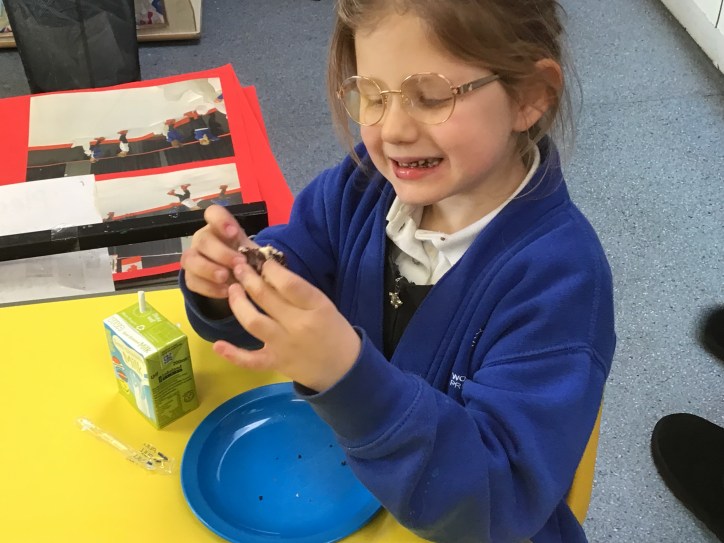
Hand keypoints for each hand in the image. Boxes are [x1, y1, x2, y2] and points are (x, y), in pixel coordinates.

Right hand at [180, 205, 257, 298]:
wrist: (234, 278)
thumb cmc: (243, 257)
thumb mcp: (250, 251)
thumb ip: (253, 251)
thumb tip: (262, 259)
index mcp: (218, 227)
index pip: (213, 213)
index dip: (221, 220)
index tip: (234, 233)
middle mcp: (202, 239)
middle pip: (203, 240)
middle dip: (221, 253)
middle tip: (238, 263)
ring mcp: (193, 258)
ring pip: (190, 260)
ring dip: (208, 269)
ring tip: (226, 278)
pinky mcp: (190, 277)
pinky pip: (193, 281)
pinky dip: (209, 288)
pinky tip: (225, 291)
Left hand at [213, 259, 361, 391]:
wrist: (343, 369)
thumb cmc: (334, 331)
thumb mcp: (324, 306)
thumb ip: (299, 292)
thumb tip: (269, 272)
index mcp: (316, 307)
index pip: (289, 283)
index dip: (271, 270)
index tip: (262, 261)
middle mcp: (298, 325)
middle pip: (266, 298)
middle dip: (248, 278)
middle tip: (239, 267)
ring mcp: (284, 345)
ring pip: (253, 321)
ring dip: (238, 303)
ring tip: (232, 289)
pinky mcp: (275, 363)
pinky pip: (250, 360)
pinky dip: (233, 354)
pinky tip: (218, 344)